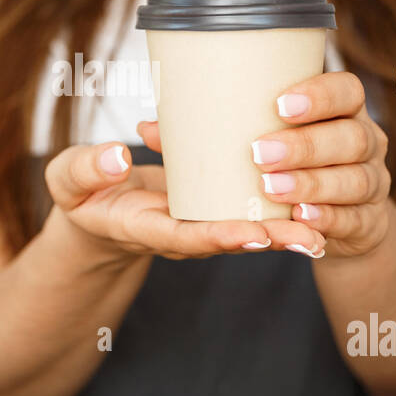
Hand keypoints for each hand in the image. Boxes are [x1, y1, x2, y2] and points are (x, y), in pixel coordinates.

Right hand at [43, 140, 326, 262]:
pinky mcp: (213, 210)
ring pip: (248, 231)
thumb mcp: (69, 180)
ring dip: (286, 233)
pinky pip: (250, 214)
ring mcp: (200, 225)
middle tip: (312, 240)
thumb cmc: (82, 191)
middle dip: (271, 241)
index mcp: (145, 227)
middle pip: (230, 240)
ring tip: (326, 232)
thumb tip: (116, 154)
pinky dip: (281, 213)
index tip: (252, 234)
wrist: (97, 210)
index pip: (185, 236)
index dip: (218, 236)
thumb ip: (86, 169)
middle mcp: (180, 234)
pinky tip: (316, 206)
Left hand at [246, 71, 391, 257]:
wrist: (337, 219)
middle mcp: (367, 143)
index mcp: (346, 111)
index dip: (320, 96)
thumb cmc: (292, 163)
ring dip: (312, 183)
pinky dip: (328, 218)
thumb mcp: (275, 137)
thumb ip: (234, 125)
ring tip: (271, 188)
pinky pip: (356, 220)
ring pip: (356, 180)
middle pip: (352, 137)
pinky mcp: (370, 223)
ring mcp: (374, 184)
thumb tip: (162, 122)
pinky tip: (300, 217)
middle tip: (260, 153)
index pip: (347, 91)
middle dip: (305, 145)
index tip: (279, 106)